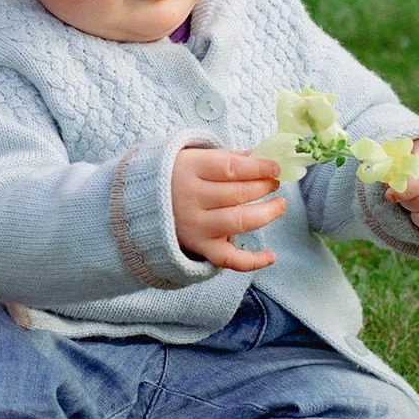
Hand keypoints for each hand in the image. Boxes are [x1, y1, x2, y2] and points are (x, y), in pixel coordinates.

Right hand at [172, 147, 284, 271]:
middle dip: (264, 186)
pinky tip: (271, 256)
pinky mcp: (199, 248)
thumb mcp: (193, 157)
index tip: (275, 166)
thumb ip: (227, 157)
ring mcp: (195, 226)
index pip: (231, 168)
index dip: (258, 167)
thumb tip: (262, 157)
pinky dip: (253, 261)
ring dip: (267, 213)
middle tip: (276, 182)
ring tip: (280, 205)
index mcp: (189, 169)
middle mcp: (191, 199)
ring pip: (240, 222)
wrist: (138, 205)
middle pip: (238, 193)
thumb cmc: (174, 176)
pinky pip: (229, 259)